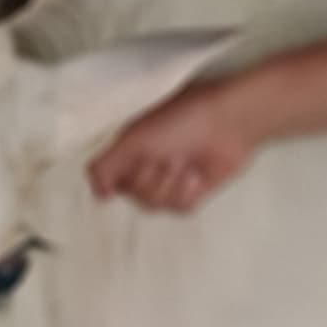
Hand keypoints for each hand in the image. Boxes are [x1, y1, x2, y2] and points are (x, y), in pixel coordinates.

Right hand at [88, 79, 262, 214]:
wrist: (229, 123)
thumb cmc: (184, 119)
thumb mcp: (133, 139)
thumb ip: (104, 166)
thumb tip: (96, 193)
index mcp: (129, 148)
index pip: (108, 179)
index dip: (121, 176)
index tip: (135, 161)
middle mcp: (146, 164)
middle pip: (132, 195)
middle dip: (150, 178)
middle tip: (166, 157)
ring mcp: (169, 179)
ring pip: (154, 205)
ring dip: (170, 185)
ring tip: (184, 164)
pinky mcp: (192, 191)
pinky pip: (178, 208)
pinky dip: (187, 192)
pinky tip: (197, 174)